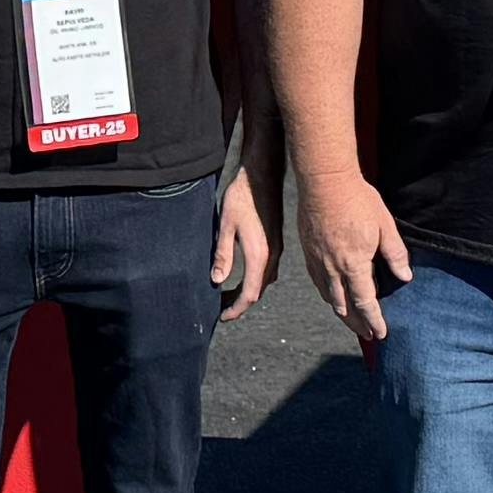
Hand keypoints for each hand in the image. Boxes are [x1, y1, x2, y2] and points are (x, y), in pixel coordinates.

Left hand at [208, 160, 274, 315]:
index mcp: (259, 255)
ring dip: (248, 292)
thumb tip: (217, 281)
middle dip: (241, 304)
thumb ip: (222, 255)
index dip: (236, 309)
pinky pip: (267, 270)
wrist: (262, 175)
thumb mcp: (225, 226)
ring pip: (264, 281)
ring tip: (229, 296)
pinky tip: (243, 276)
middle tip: (222, 309)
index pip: (249, 294)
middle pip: (258, 291)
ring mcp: (276, 248)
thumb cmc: (242, 198)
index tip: (223, 317)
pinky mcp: (276, 241)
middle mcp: (271, 255)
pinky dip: (255, 279)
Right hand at [299, 166, 410, 348]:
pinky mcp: (308, 252)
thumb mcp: (385, 225)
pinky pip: (317, 283)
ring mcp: (317, 261)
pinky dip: (327, 295)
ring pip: (328, 297)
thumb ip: (395, 253)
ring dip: (341, 313)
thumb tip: (405, 276)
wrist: (324, 180)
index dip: (374, 321)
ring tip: (351, 321)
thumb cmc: (357, 199)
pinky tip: (332, 296)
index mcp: (354, 264)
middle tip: (367, 335)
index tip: (380, 334)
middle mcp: (332, 268)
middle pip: (344, 307)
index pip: (365, 302)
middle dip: (357, 324)